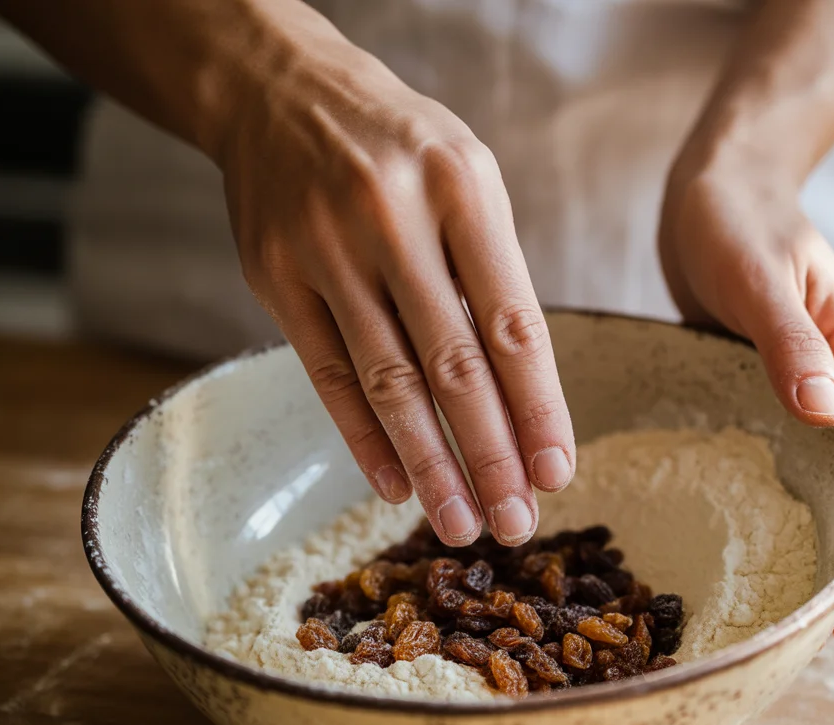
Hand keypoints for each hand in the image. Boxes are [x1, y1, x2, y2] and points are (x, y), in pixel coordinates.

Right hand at [217, 14, 573, 546]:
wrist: (280, 92)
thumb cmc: (400, 147)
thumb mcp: (468, 179)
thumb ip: (496, 275)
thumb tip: (526, 397)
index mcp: (462, 189)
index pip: (512, 323)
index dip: (538, 407)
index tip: (557, 472)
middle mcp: (393, 219)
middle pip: (452, 365)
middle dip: (489, 454)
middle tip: (515, 523)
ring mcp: (326, 250)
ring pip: (387, 381)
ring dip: (429, 464)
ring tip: (460, 524)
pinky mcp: (275, 278)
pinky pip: (326, 374)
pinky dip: (362, 437)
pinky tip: (395, 485)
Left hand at [659, 147, 833, 639]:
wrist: (718, 187)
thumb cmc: (736, 220)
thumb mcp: (757, 277)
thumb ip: (791, 342)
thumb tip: (831, 414)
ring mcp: (823, 388)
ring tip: (815, 604)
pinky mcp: (785, 390)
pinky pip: (807, 460)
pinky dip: (806, 507)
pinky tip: (782, 540)